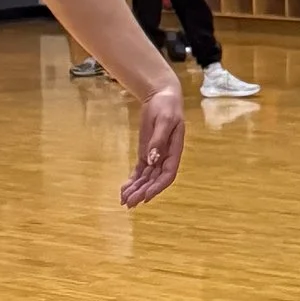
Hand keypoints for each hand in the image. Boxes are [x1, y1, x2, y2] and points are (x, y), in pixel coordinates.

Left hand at [120, 83, 185, 205]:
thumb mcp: (164, 121)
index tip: (146, 197)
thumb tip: (152, 160)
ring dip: (136, 190)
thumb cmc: (167, 107)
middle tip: (129, 203)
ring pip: (146, 178)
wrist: (161, 97)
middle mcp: (166, 157)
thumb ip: (158, 140)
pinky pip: (139, 171)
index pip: (168, 174)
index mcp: (175, 151)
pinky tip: (124, 189)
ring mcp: (155, 156)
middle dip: (142, 192)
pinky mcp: (146, 153)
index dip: (157, 187)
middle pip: (154, 180)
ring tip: (124, 201)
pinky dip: (132, 180)